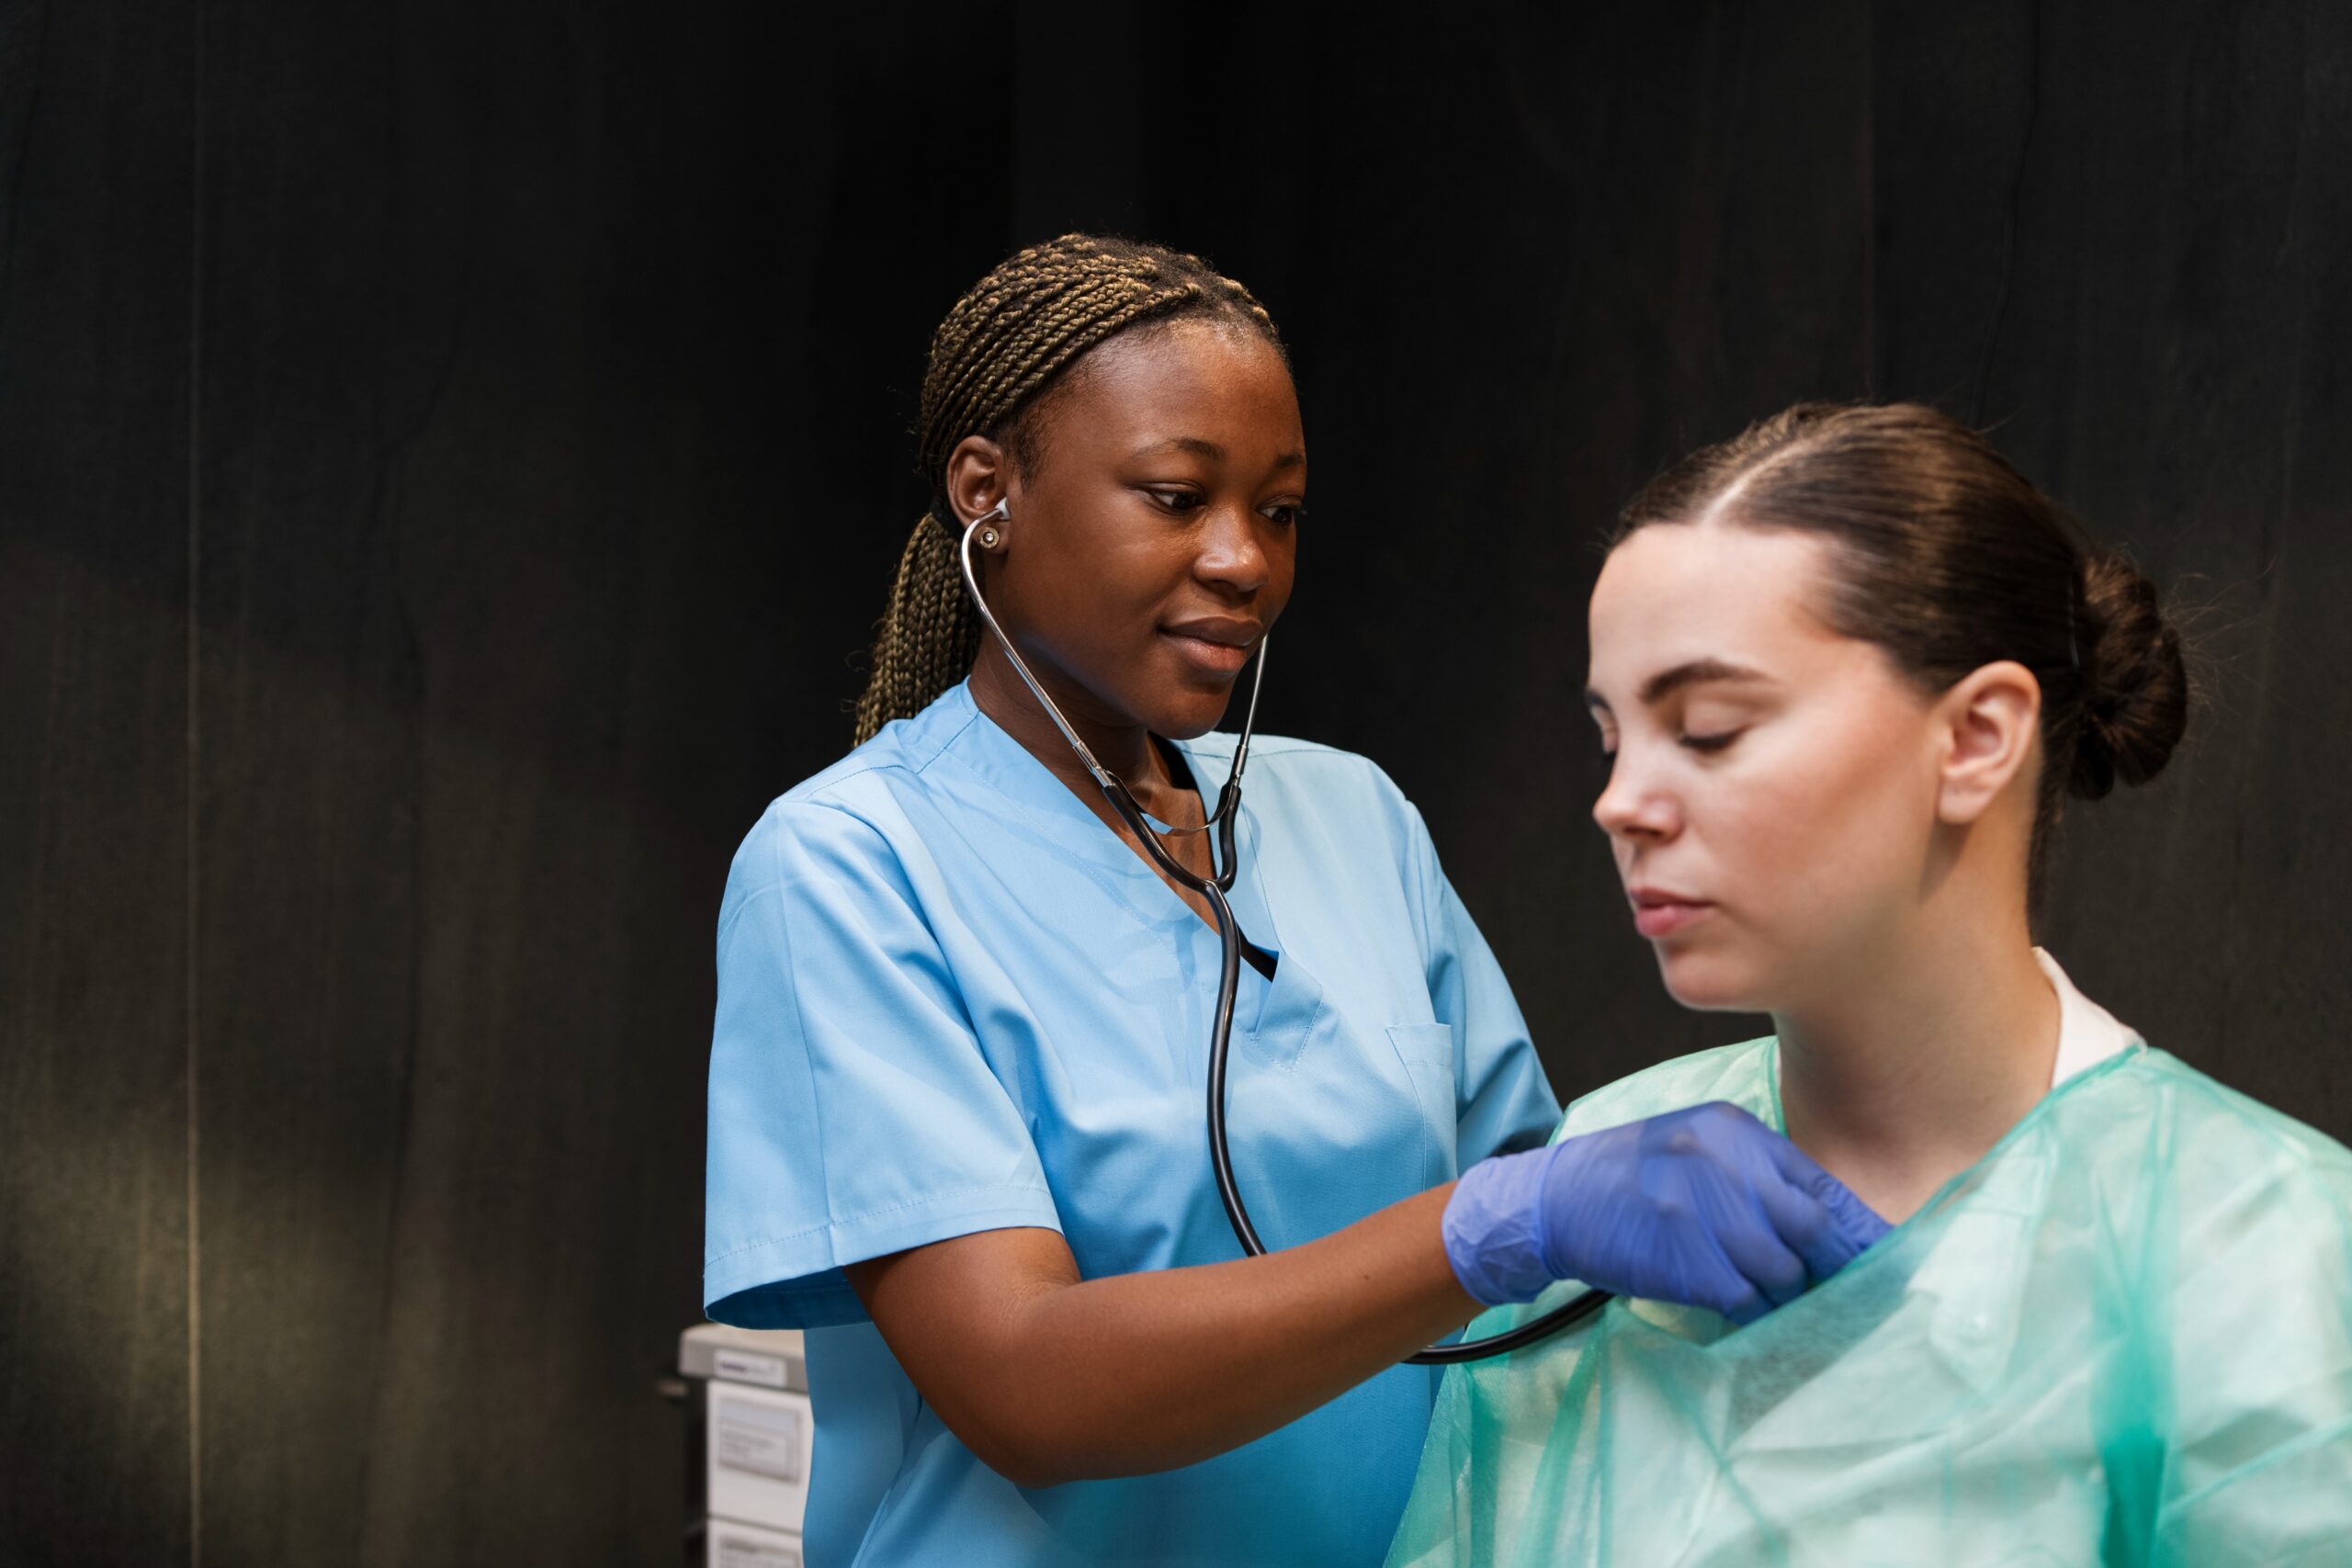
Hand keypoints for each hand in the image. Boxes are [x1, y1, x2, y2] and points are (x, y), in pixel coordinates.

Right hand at [1443, 1101, 1890, 1323]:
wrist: (1557, 1199)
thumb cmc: (1631, 1175)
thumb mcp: (1696, 1145)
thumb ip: (1756, 1171)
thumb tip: (1827, 1221)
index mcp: (1736, 1132)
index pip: (1822, 1184)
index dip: (1858, 1228)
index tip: (1884, 1255)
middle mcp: (1729, 1166)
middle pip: (1815, 1227)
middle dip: (1831, 1263)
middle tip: (1837, 1286)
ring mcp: (1710, 1215)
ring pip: (1785, 1272)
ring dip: (1783, 1292)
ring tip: (1759, 1289)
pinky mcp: (1693, 1263)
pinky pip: (1748, 1300)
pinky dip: (1750, 1308)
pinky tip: (1733, 1301)